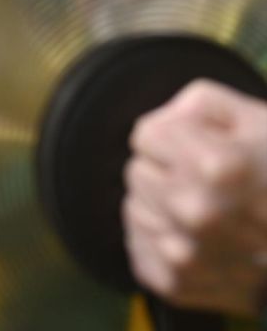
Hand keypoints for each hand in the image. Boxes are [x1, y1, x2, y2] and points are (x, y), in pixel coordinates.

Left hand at [123, 79, 266, 316]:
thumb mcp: (258, 121)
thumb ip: (201, 104)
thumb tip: (163, 118)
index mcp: (215, 167)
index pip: (145, 135)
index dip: (173, 137)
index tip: (198, 149)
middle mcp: (195, 212)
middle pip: (137, 172)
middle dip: (166, 172)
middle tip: (206, 184)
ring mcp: (184, 254)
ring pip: (134, 209)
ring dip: (161, 208)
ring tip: (206, 213)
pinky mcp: (175, 283)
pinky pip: (138, 246)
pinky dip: (159, 241)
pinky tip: (194, 240)